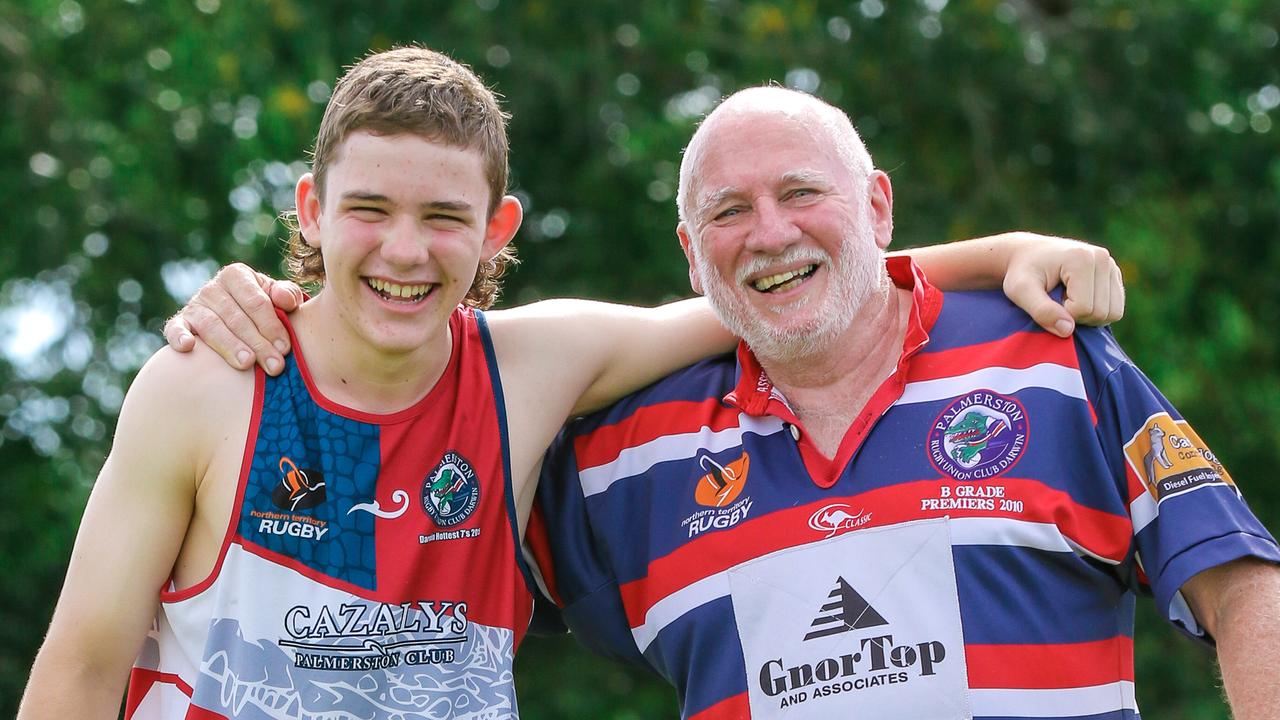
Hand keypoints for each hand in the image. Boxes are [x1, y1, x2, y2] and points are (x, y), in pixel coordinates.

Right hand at [162, 263, 302, 374]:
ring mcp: (194, 305)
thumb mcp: (277, 297)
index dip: (272, 325)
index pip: (256, 302)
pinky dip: (179, 336)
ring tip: (246, 364)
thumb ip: (287, 294)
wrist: (234, 315)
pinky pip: (175, 328)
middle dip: (258, 344)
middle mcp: (213, 288)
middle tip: (274, 366)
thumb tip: (286, 301)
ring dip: (229, 346)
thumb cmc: (262, 308)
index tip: (285, 348)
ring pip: (212, 326)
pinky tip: (188, 347)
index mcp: (237, 276)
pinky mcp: (179, 322)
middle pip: (237, 318)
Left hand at [1001, 233, 1124, 337]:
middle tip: (1056, 303)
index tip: (1046, 302)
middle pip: (1102, 312)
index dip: (1063, 315)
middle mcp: (1102, 258)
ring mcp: (1111, 265)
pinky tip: (1076, 299)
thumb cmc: (1020, 272)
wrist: (1026, 254)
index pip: (1084, 308)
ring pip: (1113, 313)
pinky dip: (1096, 312)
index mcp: (1082, 259)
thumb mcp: (1020, 291)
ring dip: (1087, 316)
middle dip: (1076, 317)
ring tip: (1066, 301)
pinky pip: (1116, 309)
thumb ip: (1041, 310)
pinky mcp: (1114, 274)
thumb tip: (1067, 330)